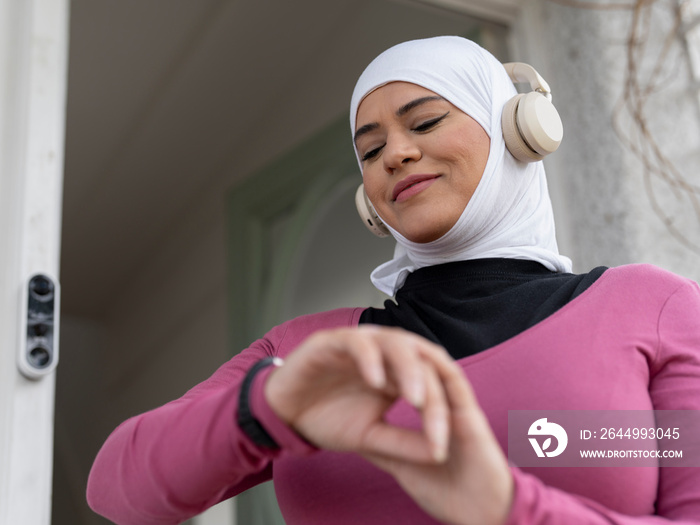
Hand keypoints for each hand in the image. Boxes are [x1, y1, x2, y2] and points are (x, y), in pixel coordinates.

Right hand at [264, 326, 451, 463]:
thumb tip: (440, 454)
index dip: (441, 409)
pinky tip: (376, 381)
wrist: (285, 414)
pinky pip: (357, 342)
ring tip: (415, 398)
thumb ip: (403, 442)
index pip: (431, 381)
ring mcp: (360, 342)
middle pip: (420, 358)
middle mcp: (384, 351)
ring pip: (394, 342)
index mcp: (397, 371)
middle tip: (436, 418)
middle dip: (432, 386)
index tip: (444, 442)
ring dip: (407, 369)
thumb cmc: (328, 418)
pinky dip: (369, 359)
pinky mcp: (332, 340)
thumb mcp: (370, 437)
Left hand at [362, 351, 512, 524]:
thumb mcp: (404, 466)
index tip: (357, 357)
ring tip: (391, 339)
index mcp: (431, 414)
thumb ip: (386, 446)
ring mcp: (460, 408)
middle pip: (420, 367)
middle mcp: (446, 405)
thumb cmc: (447, 493)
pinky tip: (422, 354)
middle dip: (397, 351)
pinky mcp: (471, 417)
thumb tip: (355, 434)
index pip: (405, 381)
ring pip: (438, 368)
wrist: (481, 515)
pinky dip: (440, 368)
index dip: (382, 366)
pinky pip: (457, 384)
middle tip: (372, 338)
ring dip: (416, 354)